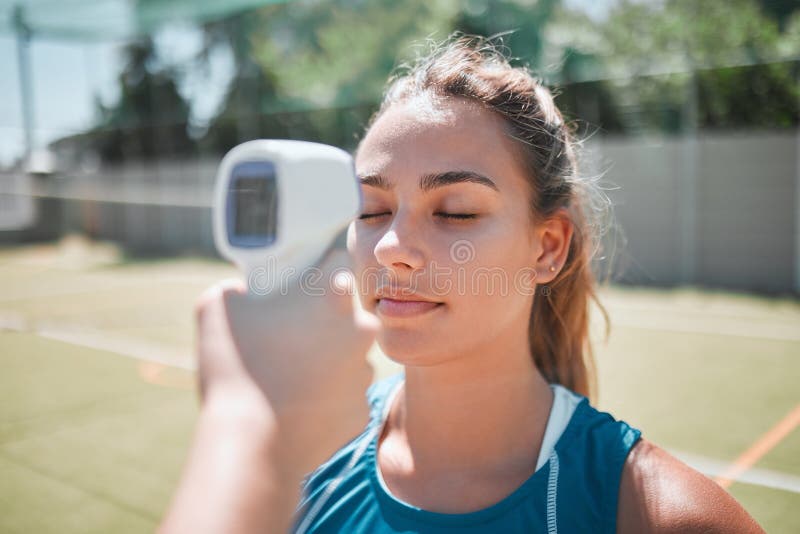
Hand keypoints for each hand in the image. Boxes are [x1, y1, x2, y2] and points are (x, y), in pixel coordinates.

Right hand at [194, 248, 379, 473]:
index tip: (298, 286)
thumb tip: (240, 292)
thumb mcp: (215, 308)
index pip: (337, 265)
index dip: (316, 272)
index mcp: (332, 297)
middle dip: (323, 321)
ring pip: (349, 357)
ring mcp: (362, 375)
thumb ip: (233, 288)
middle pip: (347, 315)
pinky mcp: (359, 413)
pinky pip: (344, 396)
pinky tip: (297, 406)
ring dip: (327, 360)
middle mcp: (360, 332)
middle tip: (288, 336)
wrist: (251, 445)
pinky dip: (326, 399)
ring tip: (288, 377)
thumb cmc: (236, 368)